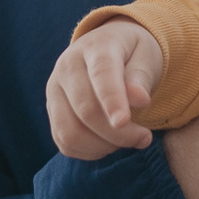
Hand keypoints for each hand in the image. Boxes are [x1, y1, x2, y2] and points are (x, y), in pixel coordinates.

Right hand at [46, 19, 164, 160]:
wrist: (110, 48)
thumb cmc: (133, 54)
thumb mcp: (146, 57)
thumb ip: (141, 77)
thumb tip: (139, 99)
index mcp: (96, 47)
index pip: (101, 74)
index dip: (111, 100)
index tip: (124, 121)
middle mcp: (67, 66)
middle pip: (86, 110)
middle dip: (118, 133)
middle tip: (145, 138)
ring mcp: (55, 90)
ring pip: (70, 132)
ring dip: (103, 146)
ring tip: (127, 140)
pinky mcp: (52, 111)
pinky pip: (65, 142)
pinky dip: (89, 151)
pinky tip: (110, 144)